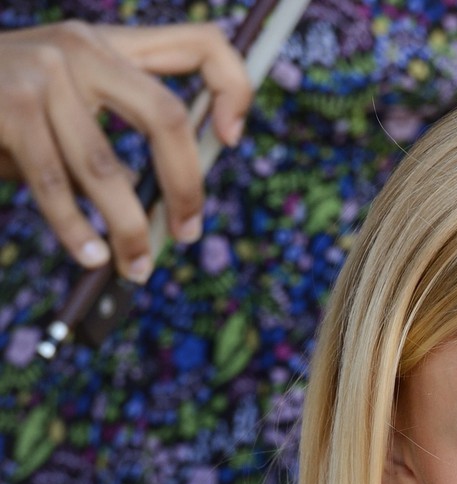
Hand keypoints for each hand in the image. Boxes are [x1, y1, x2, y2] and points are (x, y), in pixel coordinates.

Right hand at [0, 20, 251, 280]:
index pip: (199, 45)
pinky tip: (90, 256)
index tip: (233, 139)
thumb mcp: (65, 110)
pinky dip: (77, 231)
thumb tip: (164, 208)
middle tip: (188, 234)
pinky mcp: (12, 107)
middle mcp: (82, 49)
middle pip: (167, 118)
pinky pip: (58, 186)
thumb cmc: (3, 113)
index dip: (233, 88)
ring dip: (130, 230)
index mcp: (108, 46)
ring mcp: (44, 72)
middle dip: (186, 188)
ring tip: (135, 267)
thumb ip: (114, 141)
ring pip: (108, 169)